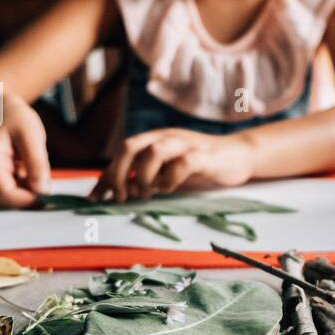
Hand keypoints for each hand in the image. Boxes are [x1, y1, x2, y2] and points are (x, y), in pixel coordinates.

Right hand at [0, 94, 50, 207]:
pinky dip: (24, 184)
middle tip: (42, 173)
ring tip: (28, 160)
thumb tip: (42, 190)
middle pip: (8, 198)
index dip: (27, 200)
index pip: (5, 193)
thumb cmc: (10, 117)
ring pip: (11, 196)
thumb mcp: (30, 133)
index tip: (47, 196)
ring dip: (27, 187)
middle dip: (29, 193)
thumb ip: (36, 162)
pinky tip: (24, 165)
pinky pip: (12, 191)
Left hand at [91, 128, 255, 201]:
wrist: (239, 155)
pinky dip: (171, 179)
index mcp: (155, 139)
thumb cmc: (202, 166)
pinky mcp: (204, 155)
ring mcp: (185, 144)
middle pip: (130, 146)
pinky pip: (182, 163)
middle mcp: (166, 137)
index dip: (106, 174)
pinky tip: (170, 189)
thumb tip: (122, 191)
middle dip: (118, 173)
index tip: (95, 197)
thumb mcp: (169, 171)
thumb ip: (147, 178)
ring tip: (146, 193)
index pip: (122, 152)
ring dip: (144, 176)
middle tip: (120, 196)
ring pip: (153, 151)